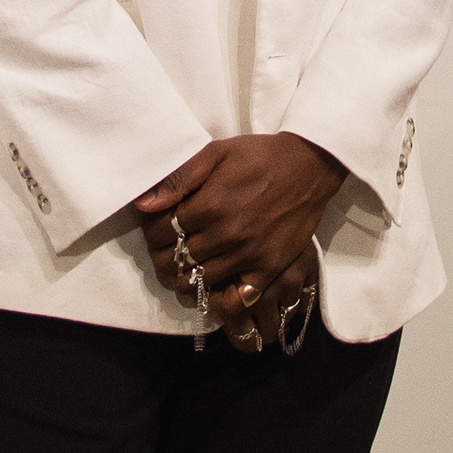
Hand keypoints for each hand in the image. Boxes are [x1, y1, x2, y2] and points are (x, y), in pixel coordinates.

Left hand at [136, 133, 343, 334]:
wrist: (308, 167)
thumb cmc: (259, 157)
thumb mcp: (217, 152)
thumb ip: (180, 177)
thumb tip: (144, 203)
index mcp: (210, 204)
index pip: (162, 231)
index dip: (152, 232)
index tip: (155, 230)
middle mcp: (226, 234)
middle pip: (177, 259)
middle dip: (163, 257)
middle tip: (163, 253)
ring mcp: (248, 255)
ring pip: (200, 281)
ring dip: (183, 279)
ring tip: (180, 272)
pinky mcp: (268, 268)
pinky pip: (235, 299)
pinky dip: (217, 300)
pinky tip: (210, 291)